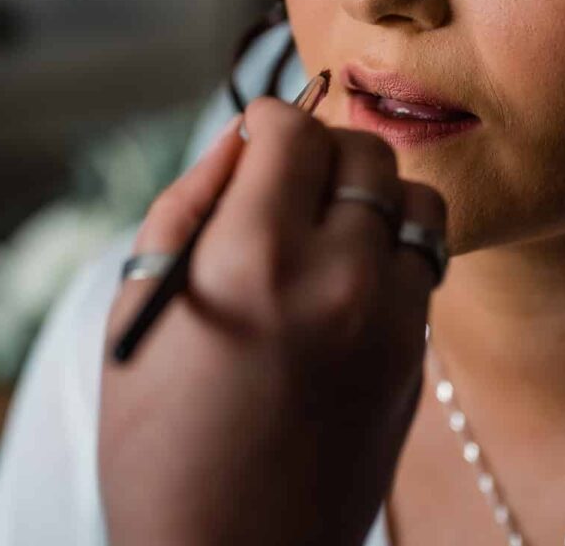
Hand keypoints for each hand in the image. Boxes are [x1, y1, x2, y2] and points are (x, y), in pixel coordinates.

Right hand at [98, 95, 445, 545]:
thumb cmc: (158, 442)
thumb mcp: (140, 311)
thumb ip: (190, 205)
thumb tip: (241, 140)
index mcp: (252, 260)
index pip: (292, 130)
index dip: (265, 122)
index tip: (251, 143)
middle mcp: (336, 280)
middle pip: (363, 151)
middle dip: (320, 150)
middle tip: (283, 186)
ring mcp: (390, 322)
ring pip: (414, 198)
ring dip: (370, 195)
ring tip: (326, 228)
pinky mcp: (417, 360)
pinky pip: (423, 263)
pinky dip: (391, 250)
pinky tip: (345, 282)